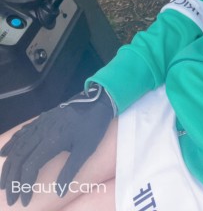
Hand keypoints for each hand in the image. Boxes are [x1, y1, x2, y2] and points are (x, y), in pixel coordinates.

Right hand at [0, 83, 114, 206]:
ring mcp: (40, 124)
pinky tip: (5, 153)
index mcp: (52, 140)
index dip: (25, 185)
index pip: (30, 166)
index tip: (25, 199)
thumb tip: (59, 193)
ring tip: (4, 182)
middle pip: (19, 157)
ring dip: (9, 165)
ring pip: (18, 146)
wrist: (97, 100)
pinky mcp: (42, 119)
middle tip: (11, 198)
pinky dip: (12, 145)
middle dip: (12, 179)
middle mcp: (41, 131)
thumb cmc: (93, 126)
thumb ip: (70, 171)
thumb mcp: (86, 150)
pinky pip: (22, 133)